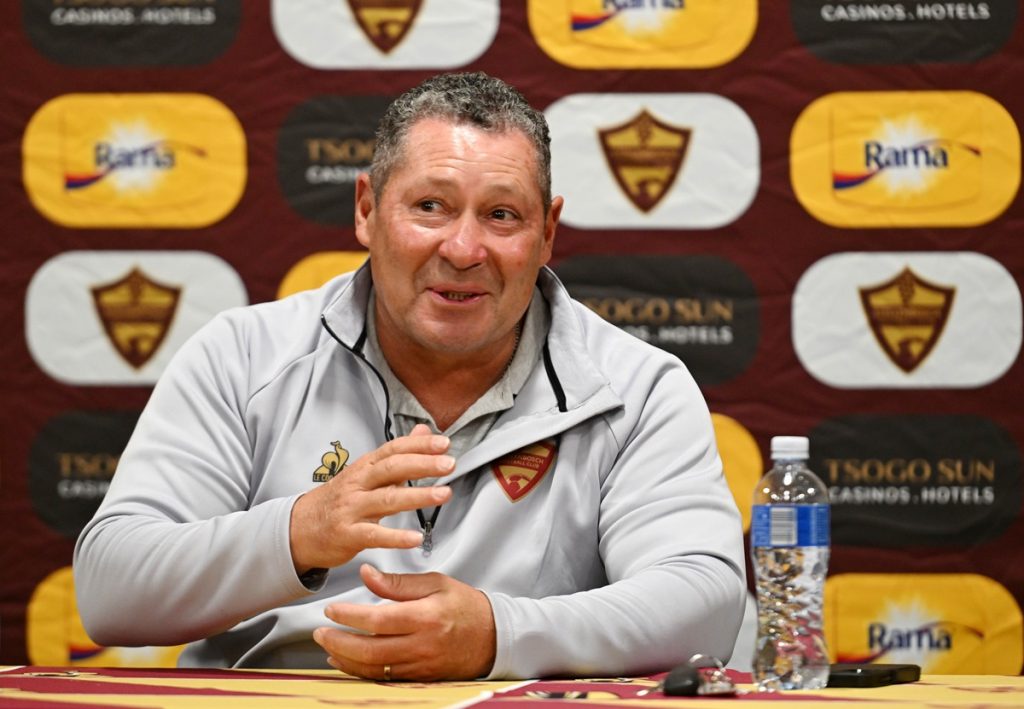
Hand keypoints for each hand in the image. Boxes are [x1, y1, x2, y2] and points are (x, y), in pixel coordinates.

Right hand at [289, 424, 453, 572]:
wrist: (298, 529)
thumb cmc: (339, 500)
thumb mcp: (365, 473)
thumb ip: (398, 455)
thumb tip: (424, 431)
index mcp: (364, 468)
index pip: (393, 450)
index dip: (418, 445)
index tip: (444, 443)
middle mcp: (357, 484)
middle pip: (391, 469)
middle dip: (422, 465)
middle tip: (449, 464)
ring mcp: (351, 509)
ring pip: (386, 500)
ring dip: (417, 496)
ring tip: (444, 494)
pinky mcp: (347, 535)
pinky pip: (374, 536)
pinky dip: (395, 538)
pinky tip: (416, 538)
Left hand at [314, 563, 496, 680]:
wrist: (493, 637)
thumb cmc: (465, 606)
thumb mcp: (435, 583)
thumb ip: (398, 583)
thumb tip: (367, 574)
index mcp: (425, 617)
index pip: (377, 620)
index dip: (349, 616)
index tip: (331, 609)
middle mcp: (421, 645)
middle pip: (369, 650)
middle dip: (338, 642)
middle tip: (319, 631)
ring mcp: (420, 665)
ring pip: (372, 669)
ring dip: (344, 659)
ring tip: (328, 646)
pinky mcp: (419, 678)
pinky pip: (382, 678)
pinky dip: (360, 671)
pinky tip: (346, 661)